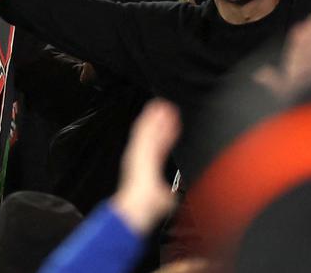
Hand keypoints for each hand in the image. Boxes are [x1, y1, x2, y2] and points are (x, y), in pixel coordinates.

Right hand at [111, 99, 180, 234]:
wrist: (137, 206)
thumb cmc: (147, 206)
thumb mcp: (164, 197)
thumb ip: (168, 192)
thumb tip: (173, 197)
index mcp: (148, 167)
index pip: (159, 147)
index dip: (166, 135)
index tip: (172, 125)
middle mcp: (142, 158)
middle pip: (152, 135)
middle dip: (159, 122)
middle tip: (166, 108)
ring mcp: (139, 153)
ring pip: (147, 130)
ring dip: (154, 117)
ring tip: (161, 105)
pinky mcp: (138, 150)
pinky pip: (144, 131)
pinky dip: (149, 120)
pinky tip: (154, 110)